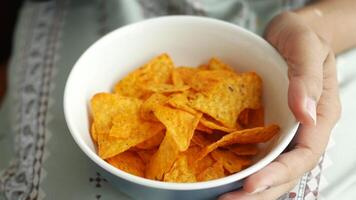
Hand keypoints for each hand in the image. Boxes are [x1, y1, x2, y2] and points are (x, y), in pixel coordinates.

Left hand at [220, 11, 340, 199]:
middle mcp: (302, 129)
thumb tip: (305, 113)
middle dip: (258, 192)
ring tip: (219, 197)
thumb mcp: (306, 46)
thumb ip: (307, 78)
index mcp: (321, 115)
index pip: (304, 155)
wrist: (289, 33)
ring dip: (246, 187)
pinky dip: (240, 167)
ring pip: (270, 167)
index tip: (251, 185)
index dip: (279, 174)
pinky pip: (255, 151)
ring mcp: (283, 130)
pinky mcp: (265, 125)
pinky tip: (220, 173)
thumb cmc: (303, 35)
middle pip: (285, 171)